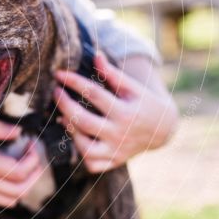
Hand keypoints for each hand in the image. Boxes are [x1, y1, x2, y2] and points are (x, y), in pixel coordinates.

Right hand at [0, 119, 44, 207]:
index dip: (32, 160)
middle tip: (34, 157)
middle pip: (19, 189)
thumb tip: (19, 133)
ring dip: (25, 185)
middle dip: (33, 174)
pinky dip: (12, 192)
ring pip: (11, 199)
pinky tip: (10, 177)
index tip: (32, 144)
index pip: (18, 171)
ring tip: (26, 169)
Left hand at [52, 52, 178, 172]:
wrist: (163, 129)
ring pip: (84, 147)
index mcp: (125, 112)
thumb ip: (112, 73)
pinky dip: (81, 153)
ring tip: (64, 115)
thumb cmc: (143, 102)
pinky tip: (77, 136)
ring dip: (70, 130)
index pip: (94, 94)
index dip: (73, 82)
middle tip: (55, 92)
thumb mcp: (132, 87)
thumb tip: (96, 55)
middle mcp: (120, 134)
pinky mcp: (114, 162)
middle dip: (64, 105)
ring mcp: (116, 151)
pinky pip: (91, 163)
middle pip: (83, 121)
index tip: (59, 73)